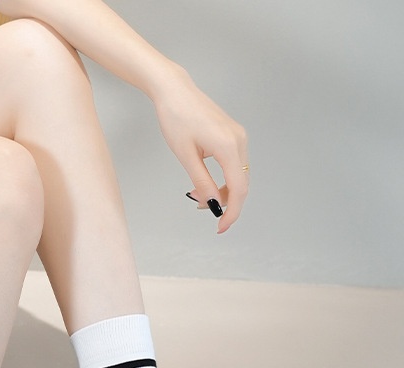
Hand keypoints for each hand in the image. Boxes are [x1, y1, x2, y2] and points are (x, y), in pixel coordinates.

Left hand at [152, 68, 248, 233]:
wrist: (175, 91)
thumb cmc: (176, 119)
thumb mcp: (186, 156)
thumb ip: (201, 181)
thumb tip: (213, 203)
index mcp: (229, 146)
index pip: (239, 189)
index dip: (232, 212)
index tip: (221, 227)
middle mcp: (239, 141)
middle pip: (242, 184)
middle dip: (225, 202)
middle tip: (201, 209)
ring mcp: (238, 136)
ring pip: (238, 175)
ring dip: (222, 190)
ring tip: (196, 195)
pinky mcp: (232, 135)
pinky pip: (233, 164)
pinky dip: (222, 178)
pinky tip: (203, 182)